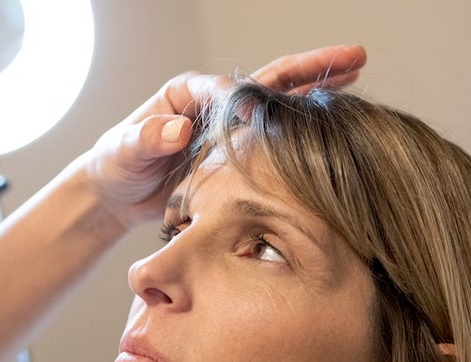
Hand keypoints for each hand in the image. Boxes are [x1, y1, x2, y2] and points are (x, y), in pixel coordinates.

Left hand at [82, 44, 367, 229]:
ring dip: (316, 88)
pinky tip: (332, 121)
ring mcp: (228, 126)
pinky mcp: (237, 151)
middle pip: (267, 81)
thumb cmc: (115, 167)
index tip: (259, 113)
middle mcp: (213, 103)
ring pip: (279, 102)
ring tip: (356, 73)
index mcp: (186, 94)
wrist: (115, 195)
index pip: (225, 89)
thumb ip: (147, 139)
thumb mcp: (123, 152)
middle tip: (353, 56)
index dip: (244, 100)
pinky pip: (274, 135)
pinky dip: (302, 125)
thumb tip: (178, 129)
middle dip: (309, 68)